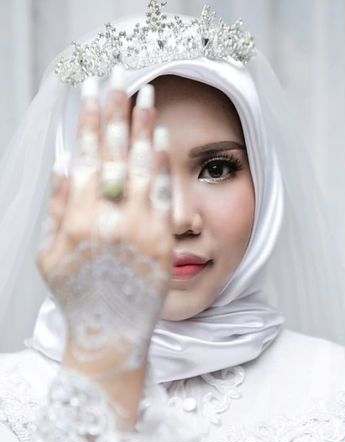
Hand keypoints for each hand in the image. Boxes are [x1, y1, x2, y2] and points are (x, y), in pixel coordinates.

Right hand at [37, 70, 173, 376]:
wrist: (112, 334)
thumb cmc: (78, 296)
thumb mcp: (50, 256)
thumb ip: (56, 209)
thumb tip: (64, 163)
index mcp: (75, 221)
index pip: (85, 157)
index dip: (88, 120)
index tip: (91, 89)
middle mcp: (108, 220)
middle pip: (114, 153)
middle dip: (116, 110)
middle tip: (120, 75)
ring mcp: (140, 230)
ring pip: (142, 167)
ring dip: (144, 126)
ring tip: (146, 94)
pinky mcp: (164, 242)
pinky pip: (164, 194)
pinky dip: (164, 162)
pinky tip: (162, 135)